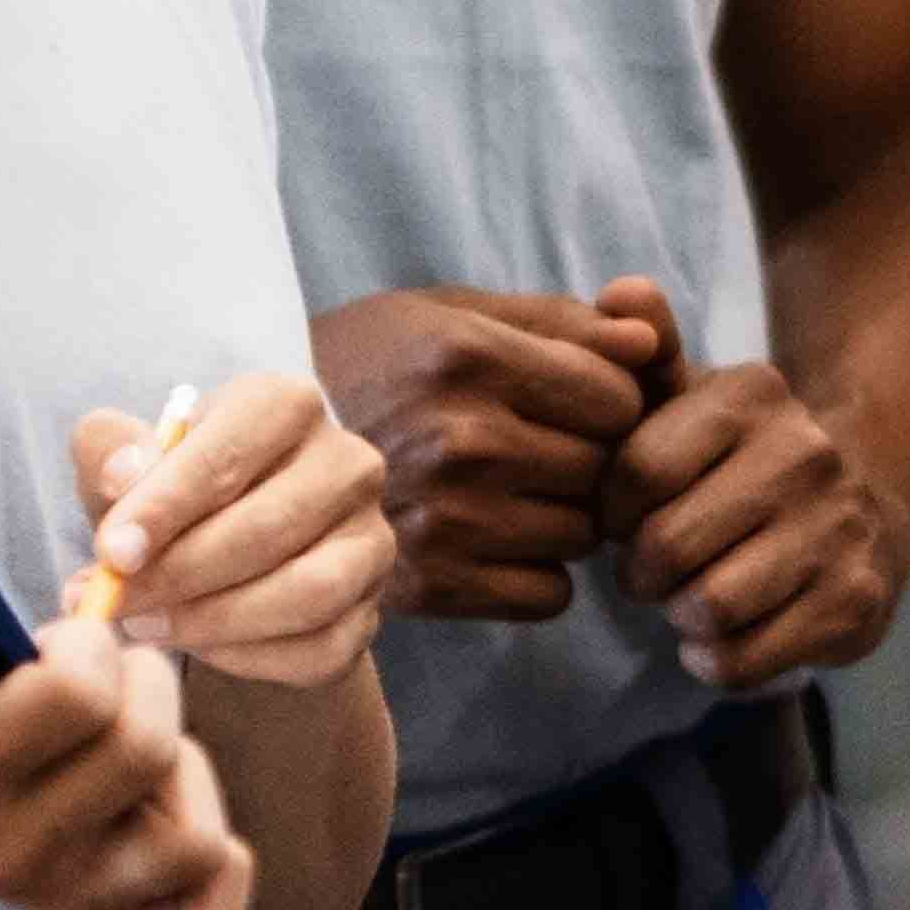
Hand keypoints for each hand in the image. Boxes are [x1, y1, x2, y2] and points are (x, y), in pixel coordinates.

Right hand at [0, 490, 248, 909]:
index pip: (79, 696)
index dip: (89, 642)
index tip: (66, 632)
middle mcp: (5, 854)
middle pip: (148, 750)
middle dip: (147, 683)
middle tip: (115, 671)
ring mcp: (58, 904)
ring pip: (192, 836)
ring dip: (186, 770)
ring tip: (138, 738)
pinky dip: (220, 873)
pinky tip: (182, 808)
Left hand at [68, 374, 394, 686]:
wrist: (226, 559)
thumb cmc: (172, 499)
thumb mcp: (128, 466)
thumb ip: (110, 454)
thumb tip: (124, 476)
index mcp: (286, 406)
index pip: (232, 452)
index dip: (167, 505)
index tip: (112, 553)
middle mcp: (348, 463)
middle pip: (267, 528)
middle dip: (180, 574)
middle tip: (116, 604)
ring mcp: (371, 537)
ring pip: (309, 592)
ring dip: (216, 621)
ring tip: (148, 626)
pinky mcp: (373, 606)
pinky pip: (322, 646)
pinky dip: (251, 658)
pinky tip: (202, 649)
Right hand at [309, 287, 669, 624]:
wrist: (257, 457)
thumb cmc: (368, 366)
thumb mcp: (448, 314)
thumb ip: (558, 322)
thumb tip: (652, 342)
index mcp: (464, 355)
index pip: (617, 396)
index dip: (610, 400)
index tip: (574, 401)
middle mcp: (458, 437)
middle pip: (605, 466)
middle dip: (588, 458)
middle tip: (534, 449)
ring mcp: (442, 516)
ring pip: (583, 534)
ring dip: (562, 517)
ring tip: (505, 493)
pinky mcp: (429, 584)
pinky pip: (549, 595)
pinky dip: (536, 575)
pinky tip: (492, 542)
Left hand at [592, 281, 909, 692]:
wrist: (869, 508)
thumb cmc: (746, 461)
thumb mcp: (696, 401)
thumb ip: (647, 352)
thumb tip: (620, 292)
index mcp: (755, 394)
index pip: (637, 470)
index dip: (611, 511)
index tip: (627, 518)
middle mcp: (807, 453)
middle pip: (666, 546)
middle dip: (642, 574)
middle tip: (656, 570)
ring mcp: (839, 529)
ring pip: (708, 607)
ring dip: (681, 617)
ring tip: (693, 598)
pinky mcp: (856, 602)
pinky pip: (744, 659)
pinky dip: (717, 659)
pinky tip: (726, 635)